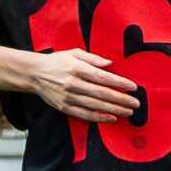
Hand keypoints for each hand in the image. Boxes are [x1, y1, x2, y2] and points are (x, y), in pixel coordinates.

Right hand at [25, 48, 140, 124]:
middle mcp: (73, 84)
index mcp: (77, 68)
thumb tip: (110, 64)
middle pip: (102, 93)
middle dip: (121, 99)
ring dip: (114, 109)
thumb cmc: (57, 61)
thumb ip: (92, 58)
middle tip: (136, 103)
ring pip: (95, 105)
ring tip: (128, 111)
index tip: (133, 87)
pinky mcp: (64, 108)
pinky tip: (111, 118)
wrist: (34, 74)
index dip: (119, 83)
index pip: (103, 77)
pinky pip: (85, 115)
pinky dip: (99, 118)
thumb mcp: (74, 53)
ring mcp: (68, 97)